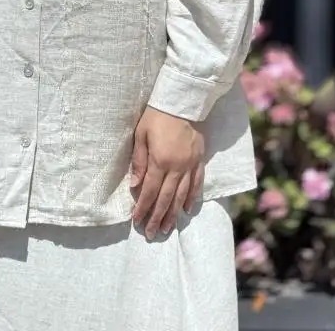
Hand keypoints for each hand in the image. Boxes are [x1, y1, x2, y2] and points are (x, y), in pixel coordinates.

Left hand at [130, 106, 204, 238]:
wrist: (181, 101)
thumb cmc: (156, 116)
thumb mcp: (140, 135)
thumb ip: (139, 161)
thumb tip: (135, 186)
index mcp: (160, 161)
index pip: (149, 191)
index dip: (143, 208)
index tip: (137, 221)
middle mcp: (176, 167)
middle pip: (165, 198)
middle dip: (157, 217)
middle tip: (151, 234)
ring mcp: (190, 165)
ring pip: (181, 195)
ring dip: (173, 214)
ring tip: (167, 228)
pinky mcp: (199, 160)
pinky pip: (196, 183)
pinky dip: (191, 198)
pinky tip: (186, 209)